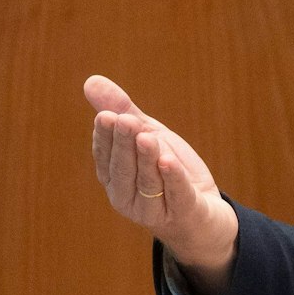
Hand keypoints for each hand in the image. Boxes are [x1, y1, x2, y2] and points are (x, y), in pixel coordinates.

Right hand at [85, 75, 238, 294]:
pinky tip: (168, 160)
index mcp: (114, 177)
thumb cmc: (168, 170)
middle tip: (123, 120)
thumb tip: (90, 80)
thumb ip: (122, 110)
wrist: (203, 212)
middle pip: (123, 169)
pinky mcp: (181, 214)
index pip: (105, 156)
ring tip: (146, 135)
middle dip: (123, 144)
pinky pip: (176, 195)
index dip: (105, 137)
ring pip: (146, 182)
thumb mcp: (147, 135)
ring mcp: (152, 210)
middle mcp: (126, 197)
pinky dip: (171, 178)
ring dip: (146, 158)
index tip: (106, 115)